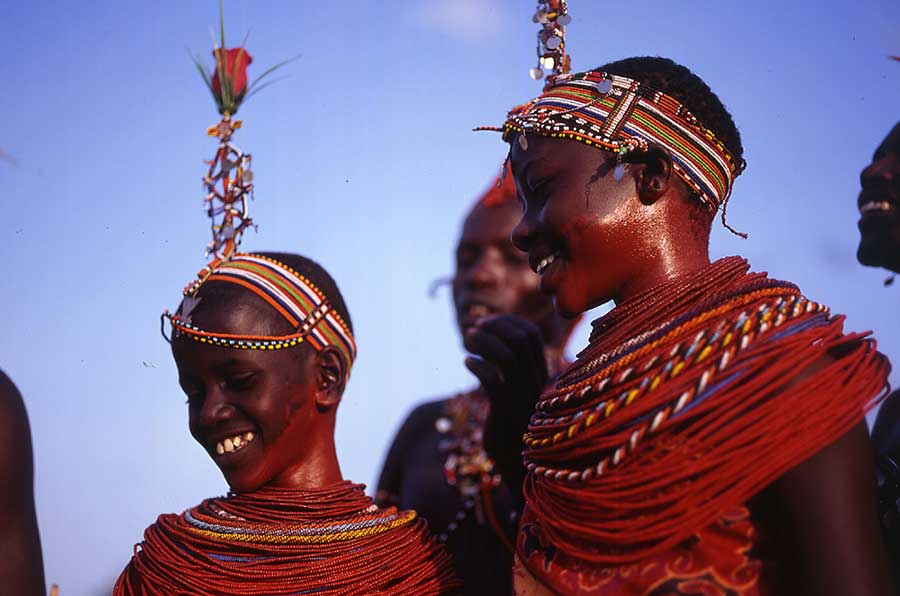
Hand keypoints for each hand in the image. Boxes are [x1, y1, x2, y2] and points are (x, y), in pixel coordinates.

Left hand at [463, 314, 547, 502]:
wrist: (519, 468)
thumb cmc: (512, 428)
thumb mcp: (513, 395)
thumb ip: (510, 371)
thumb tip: (491, 344)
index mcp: (541, 375)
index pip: (531, 335)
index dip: (507, 322)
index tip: (486, 323)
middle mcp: (536, 383)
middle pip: (521, 339)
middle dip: (494, 327)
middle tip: (473, 330)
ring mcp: (522, 397)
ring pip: (507, 356)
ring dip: (483, 342)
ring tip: (466, 341)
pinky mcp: (506, 413)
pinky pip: (493, 381)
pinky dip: (478, 365)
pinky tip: (466, 363)